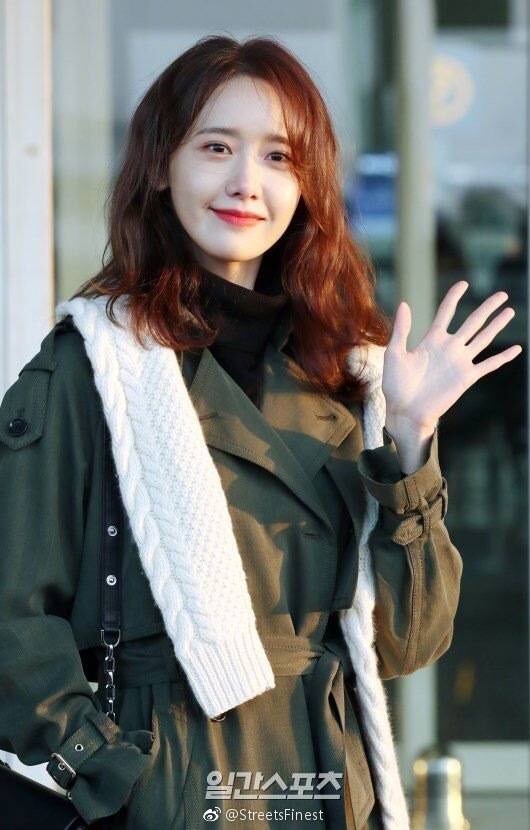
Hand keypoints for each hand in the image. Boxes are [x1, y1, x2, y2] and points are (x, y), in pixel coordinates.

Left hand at [382, 281, 522, 472]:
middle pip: (472, 322)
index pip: (446, 312)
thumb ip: (402, 329)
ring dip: (497, 325)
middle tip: (502, 294)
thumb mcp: (394, 353)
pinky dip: (502, 357)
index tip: (463, 284)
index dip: (454, 297)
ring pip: (483, 339)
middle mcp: (449, 347)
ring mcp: (459, 362)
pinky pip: (488, 365)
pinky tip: (516, 349)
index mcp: (432, 340)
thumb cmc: (395, 385)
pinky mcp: (466, 377)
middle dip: (487, 308)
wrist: (405, 411)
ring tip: (510, 311)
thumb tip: (404, 303)